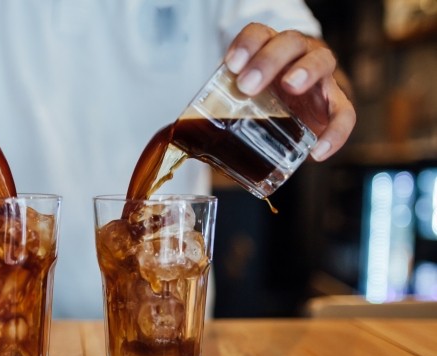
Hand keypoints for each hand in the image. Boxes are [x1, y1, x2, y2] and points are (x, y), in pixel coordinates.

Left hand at [224, 23, 355, 160]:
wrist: (296, 105)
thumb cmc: (261, 98)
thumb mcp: (239, 97)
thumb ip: (217, 109)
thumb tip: (181, 137)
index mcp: (270, 49)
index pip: (260, 34)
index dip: (247, 44)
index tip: (231, 64)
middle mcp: (298, 56)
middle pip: (290, 43)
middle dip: (268, 59)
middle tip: (248, 84)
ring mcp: (320, 77)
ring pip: (321, 61)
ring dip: (305, 70)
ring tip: (289, 85)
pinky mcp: (335, 104)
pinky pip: (344, 113)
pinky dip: (335, 131)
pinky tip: (318, 151)